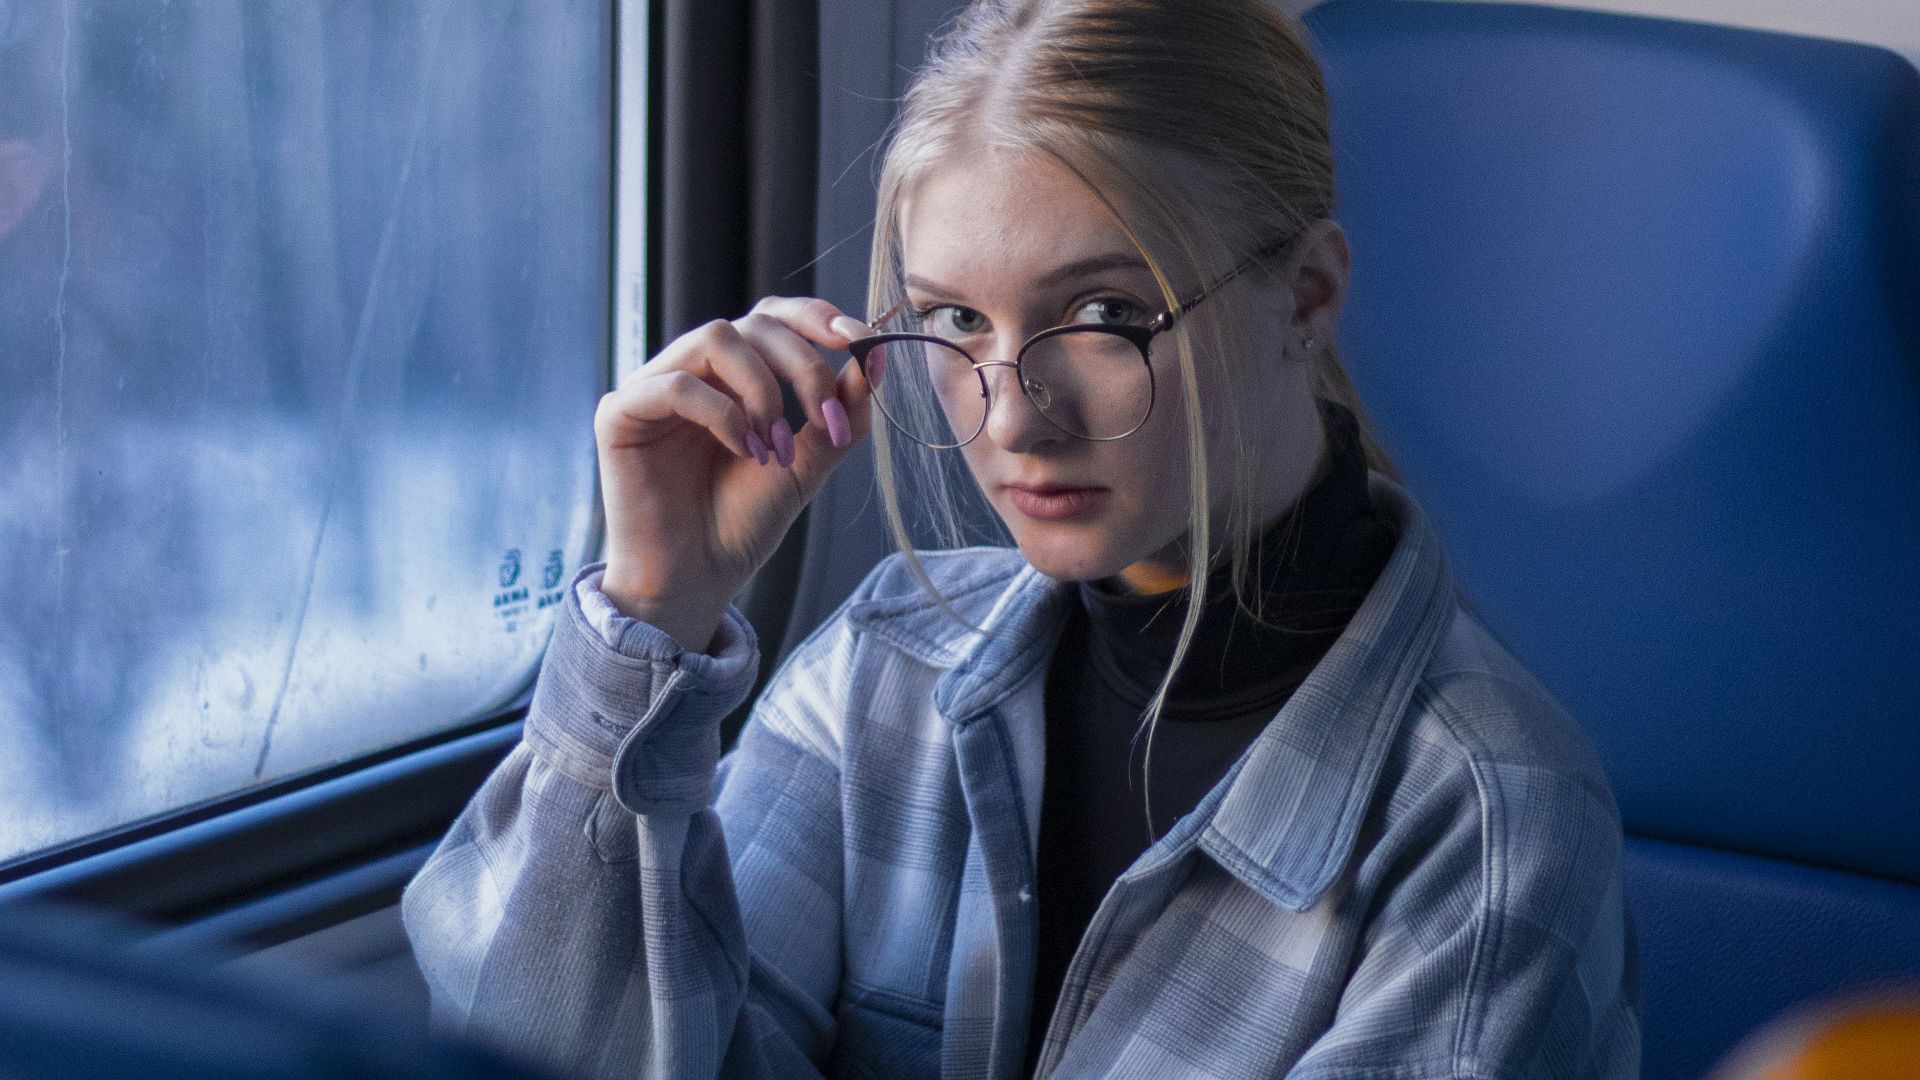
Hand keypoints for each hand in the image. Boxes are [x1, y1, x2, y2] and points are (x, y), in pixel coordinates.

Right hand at [594, 296, 875, 649]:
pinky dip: (722, 413)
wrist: (697, 578)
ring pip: (715, 336)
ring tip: (774, 447)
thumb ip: (839, 410)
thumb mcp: (809, 462)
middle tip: (825, 421)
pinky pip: (674, 384)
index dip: (817, 317)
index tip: (860, 342)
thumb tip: (873, 356)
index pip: (773, 317)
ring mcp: (653, 387)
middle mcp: (693, 371)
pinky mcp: (620, 413)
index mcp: (733, 375)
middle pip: (754, 324)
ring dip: (762, 389)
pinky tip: (741, 451)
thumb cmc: (743, 522)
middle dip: (803, 367)